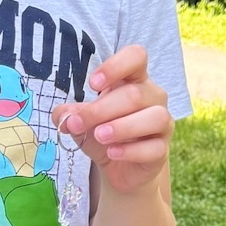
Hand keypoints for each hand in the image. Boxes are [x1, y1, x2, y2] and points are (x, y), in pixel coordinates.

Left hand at [55, 44, 173, 194]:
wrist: (118, 168)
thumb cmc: (103, 134)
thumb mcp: (82, 122)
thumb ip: (71, 115)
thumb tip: (63, 115)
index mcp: (134, 80)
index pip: (136, 57)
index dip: (116, 66)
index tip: (92, 84)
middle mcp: (153, 97)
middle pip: (135, 94)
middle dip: (102, 109)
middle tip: (77, 123)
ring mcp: (162, 124)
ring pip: (155, 117)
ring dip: (122, 127)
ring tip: (99, 136)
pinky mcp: (162, 150)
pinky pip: (155, 148)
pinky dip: (131, 151)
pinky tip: (112, 153)